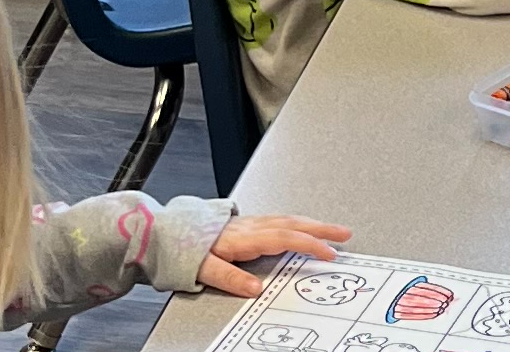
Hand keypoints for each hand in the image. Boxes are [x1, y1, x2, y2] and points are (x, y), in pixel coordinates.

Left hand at [196, 214, 351, 297]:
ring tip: (329, 229)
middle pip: (293, 224)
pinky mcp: (243, 223)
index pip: (286, 238)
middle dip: (322, 229)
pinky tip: (297, 225)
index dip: (310, 244)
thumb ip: (231, 278)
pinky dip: (295, 221)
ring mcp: (248, 223)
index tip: (329, 252)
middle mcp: (250, 227)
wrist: (165, 232)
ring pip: (287, 219)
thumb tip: (256, 289)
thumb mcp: (204, 268)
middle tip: (344, 233)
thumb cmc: (183, 249)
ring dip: (311, 223)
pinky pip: (278, 219)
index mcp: (245, 237)